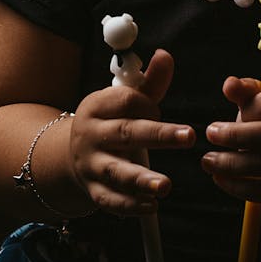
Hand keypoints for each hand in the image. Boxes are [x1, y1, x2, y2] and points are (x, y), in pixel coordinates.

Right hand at [70, 49, 194, 216]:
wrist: (71, 155)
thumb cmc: (110, 122)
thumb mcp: (124, 100)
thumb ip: (149, 82)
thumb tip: (165, 55)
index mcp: (97, 106)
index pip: (126, 101)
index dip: (149, 105)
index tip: (158, 111)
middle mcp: (91, 135)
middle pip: (126, 133)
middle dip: (159, 135)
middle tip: (189, 136)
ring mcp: (91, 165)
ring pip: (116, 172)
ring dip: (142, 179)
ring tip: (166, 185)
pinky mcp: (93, 190)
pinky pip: (111, 201)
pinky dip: (131, 205)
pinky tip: (152, 205)